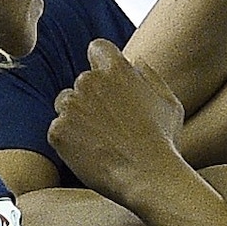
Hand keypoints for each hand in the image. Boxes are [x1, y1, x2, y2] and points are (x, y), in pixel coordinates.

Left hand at [49, 39, 186, 208]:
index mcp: (116, 69)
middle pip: (83, 82)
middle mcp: (89, 82)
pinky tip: (92, 153)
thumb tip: (135, 62)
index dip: (103, 63)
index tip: (108, 81)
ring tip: (102, 140)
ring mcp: (70, 106)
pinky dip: (70, 140)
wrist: (148, 177)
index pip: (98, 48)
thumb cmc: (163, 141)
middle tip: (112, 125)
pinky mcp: (57, 131)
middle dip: (93, 98)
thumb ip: (150, 76)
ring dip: (78, 117)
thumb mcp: (169, 103)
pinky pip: (58, 129)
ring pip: (67, 104)